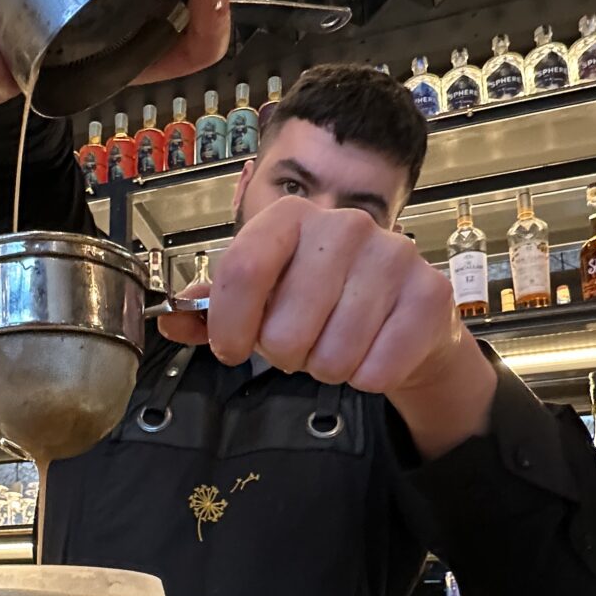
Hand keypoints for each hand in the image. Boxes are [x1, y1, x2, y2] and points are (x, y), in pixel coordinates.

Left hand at [159, 198, 498, 458]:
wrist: (404, 315)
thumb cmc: (323, 303)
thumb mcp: (263, 298)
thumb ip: (211, 309)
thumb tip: (166, 320)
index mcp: (291, 217)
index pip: (243, 270)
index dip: (230, 325)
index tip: (231, 349)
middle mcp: (344, 225)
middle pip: (286, 328)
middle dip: (286, 355)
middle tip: (301, 345)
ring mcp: (392, 255)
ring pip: (333, 355)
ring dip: (328, 368)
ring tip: (337, 348)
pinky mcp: (430, 294)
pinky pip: (377, 369)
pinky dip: (367, 378)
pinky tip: (372, 355)